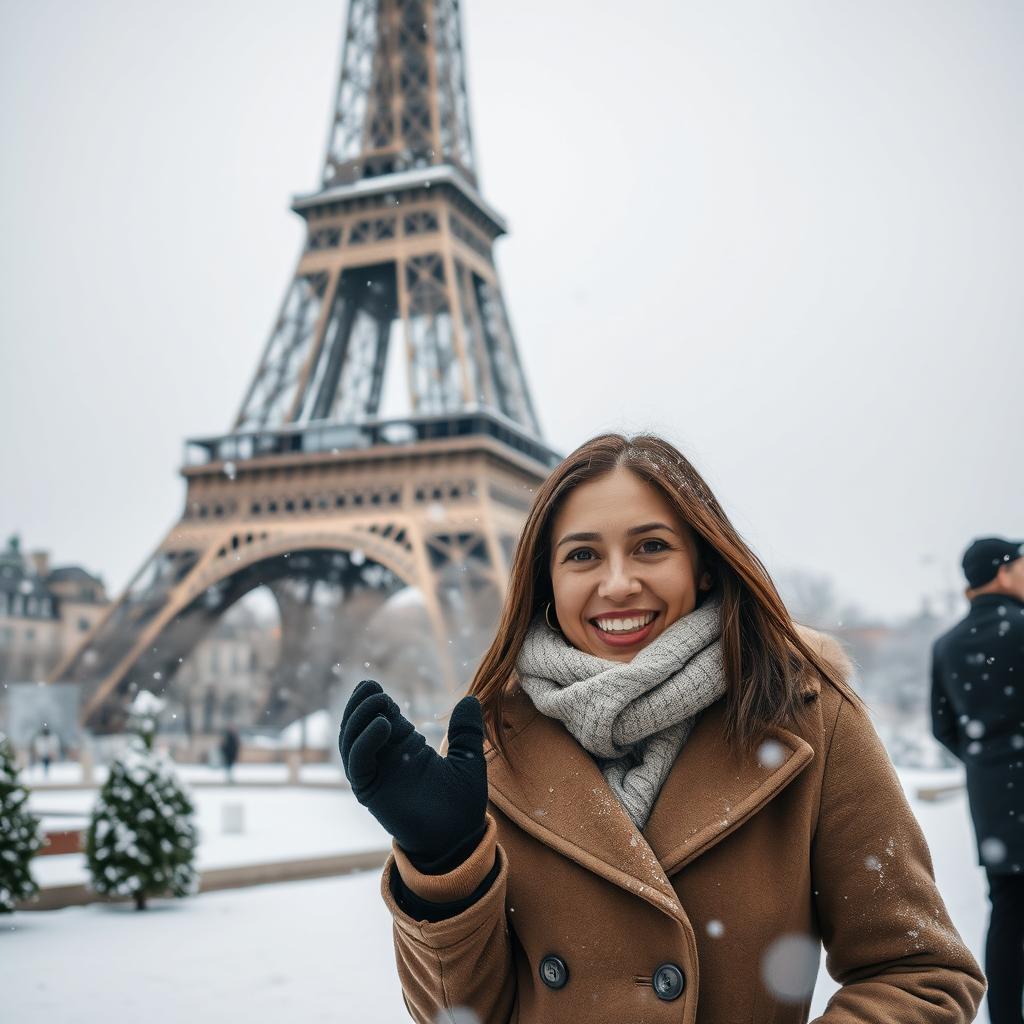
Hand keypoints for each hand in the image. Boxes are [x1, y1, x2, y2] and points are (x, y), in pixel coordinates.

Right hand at [339, 680, 488, 872]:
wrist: (457, 841)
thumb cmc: (461, 806)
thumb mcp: (468, 761)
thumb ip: (466, 732)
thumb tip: (470, 699)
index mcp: (403, 750)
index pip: (380, 718)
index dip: (376, 702)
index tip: (378, 686)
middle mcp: (384, 761)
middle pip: (358, 726)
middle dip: (360, 704)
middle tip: (370, 686)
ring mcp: (376, 776)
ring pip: (351, 742)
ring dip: (359, 717)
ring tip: (377, 699)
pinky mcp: (371, 792)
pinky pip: (357, 764)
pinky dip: (365, 742)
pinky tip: (384, 725)